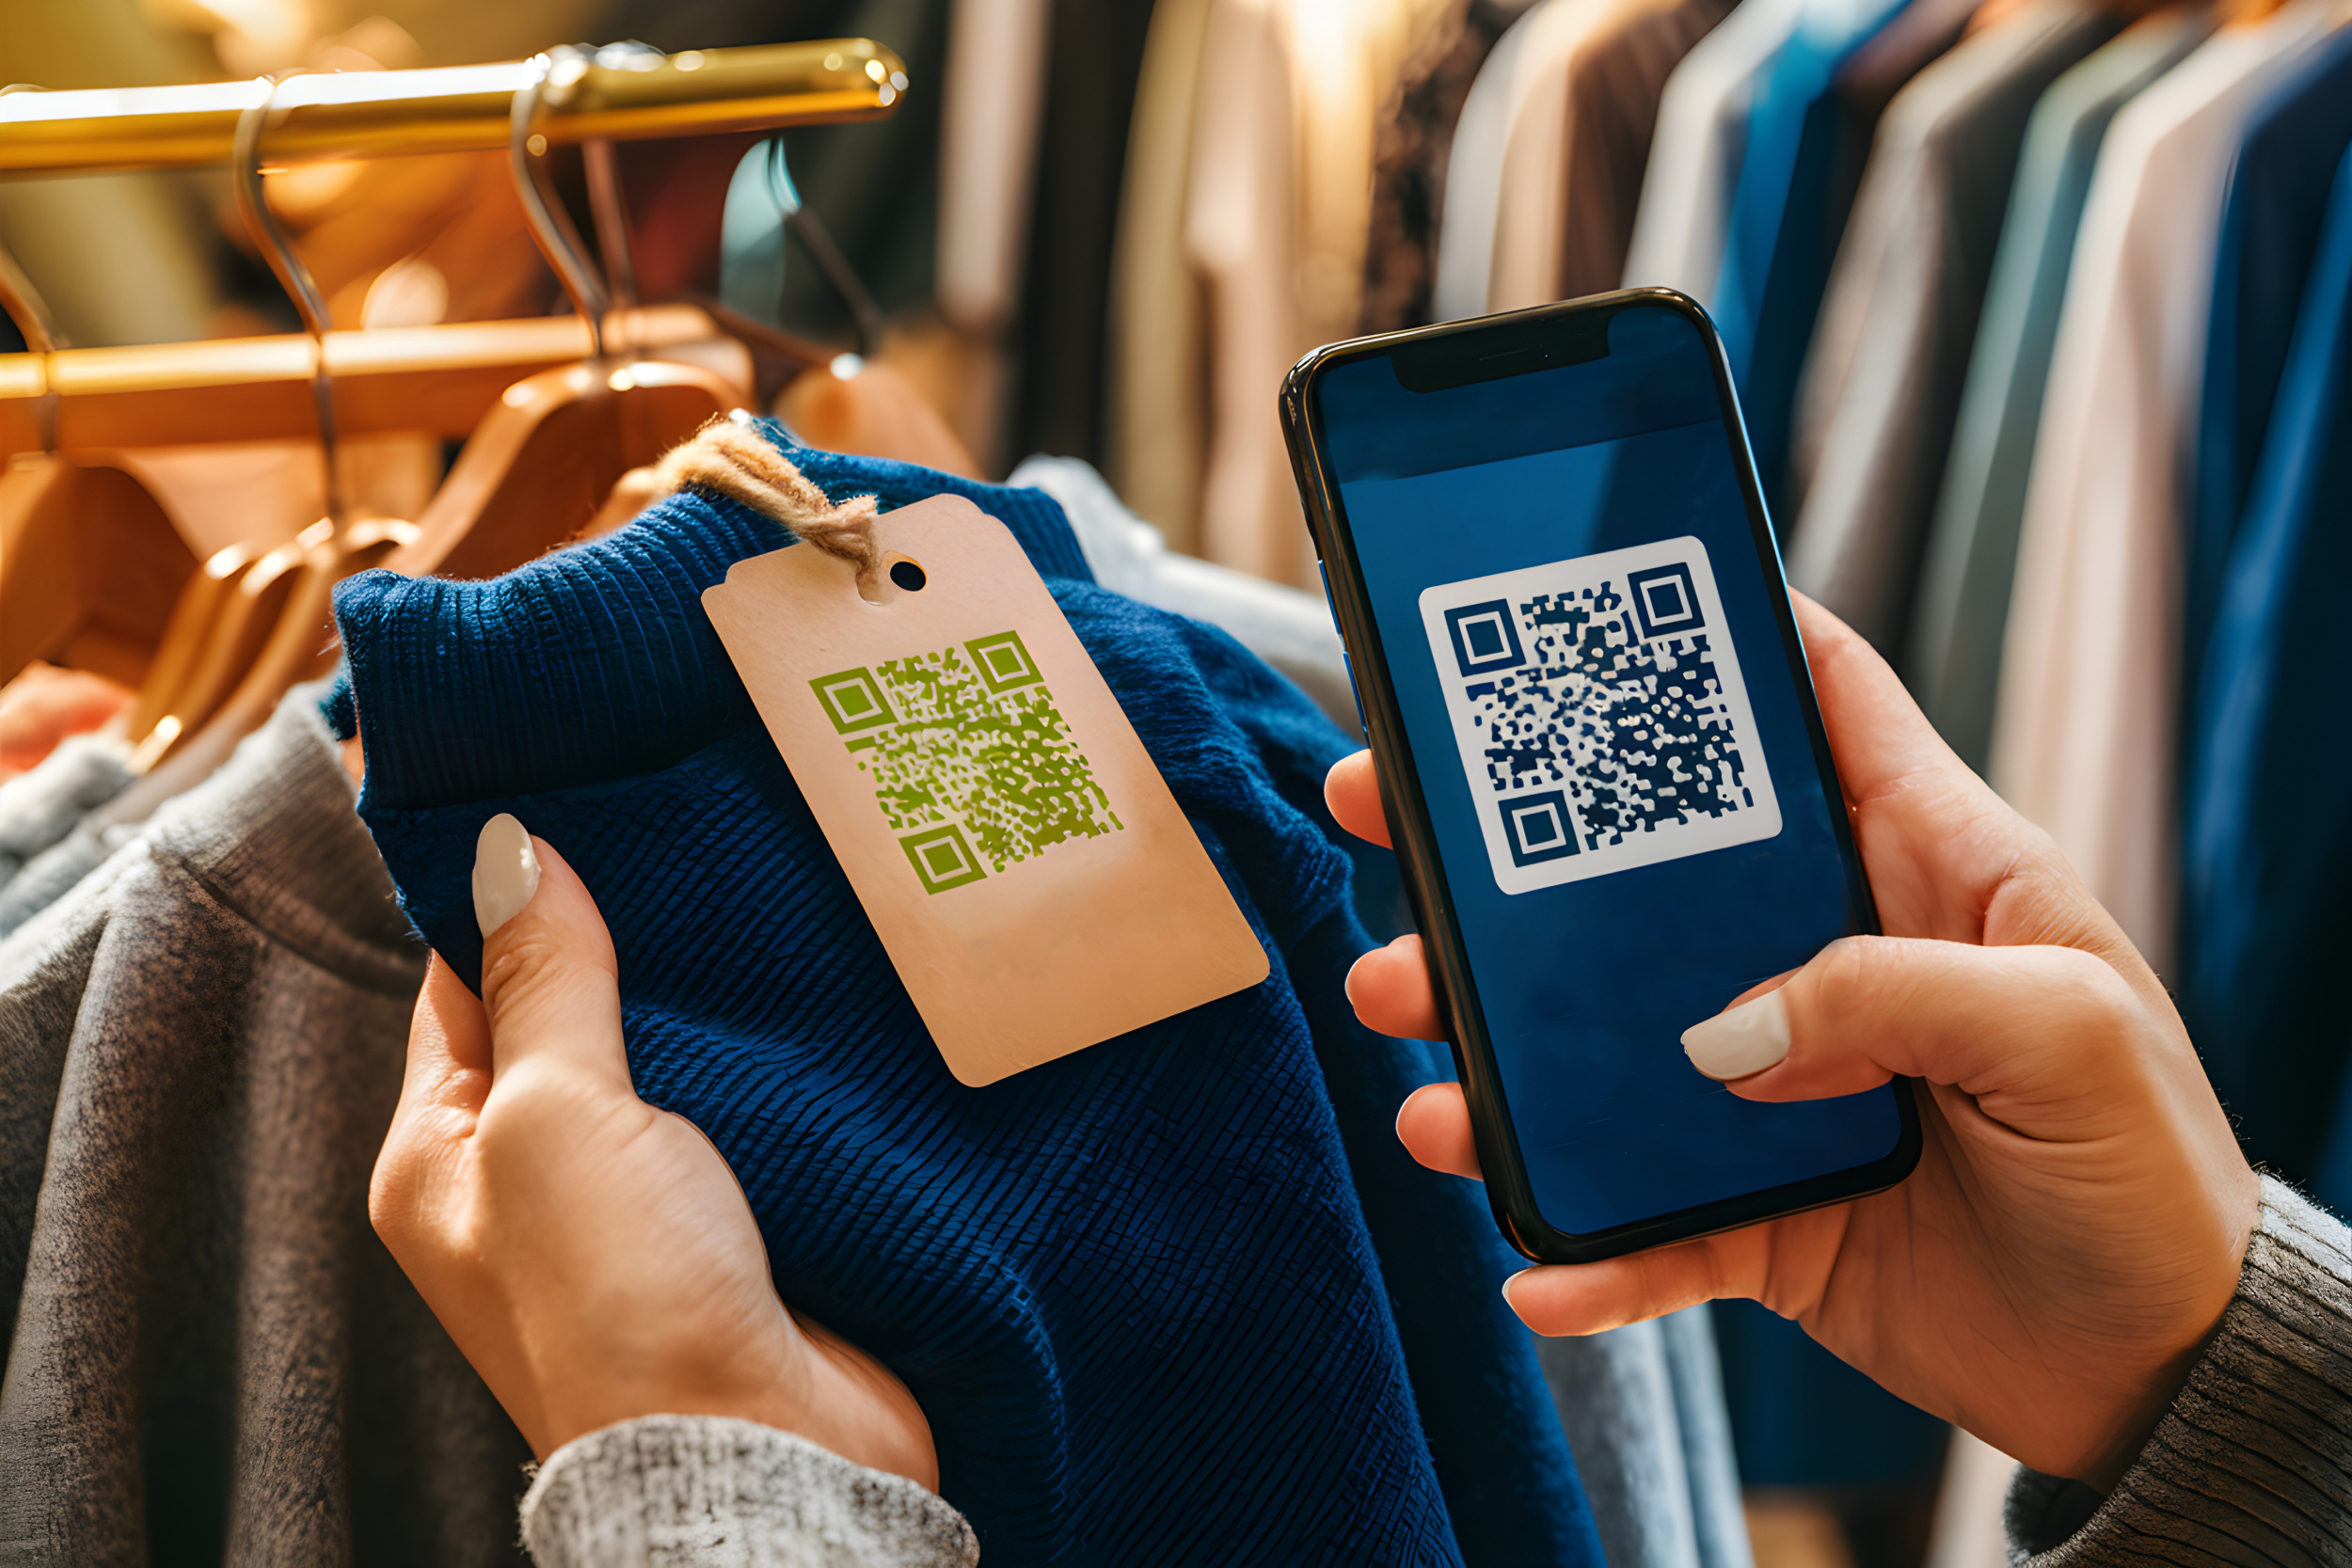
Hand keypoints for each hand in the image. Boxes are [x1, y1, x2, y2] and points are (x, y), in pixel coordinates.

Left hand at [369, 816, 935, 1482]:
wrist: (770, 1454)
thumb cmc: (624, 1309)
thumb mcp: (555, 1114)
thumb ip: (544, 981)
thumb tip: (511, 851)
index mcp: (444, 1158)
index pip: (464, 986)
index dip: (515, 898)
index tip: (584, 806)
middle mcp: (534, 1180)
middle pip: (576, 1015)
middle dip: (634, 940)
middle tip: (696, 836)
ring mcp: (643, 1203)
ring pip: (676, 1057)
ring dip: (720, 1000)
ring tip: (767, 898)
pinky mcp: (745, 1217)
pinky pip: (755, 1107)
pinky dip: (783, 1059)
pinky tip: (819, 997)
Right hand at [1333, 595, 2258, 1489]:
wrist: (2157, 1368)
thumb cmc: (2150, 1168)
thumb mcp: (2068, 1030)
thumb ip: (1892, 990)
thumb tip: (1716, 1032)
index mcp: (1921, 865)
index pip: (1815, 704)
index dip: (1713, 635)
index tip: (1585, 603)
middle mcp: (1823, 958)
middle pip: (1636, 872)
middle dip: (1500, 848)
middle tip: (1381, 817)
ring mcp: (1774, 1086)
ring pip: (1596, 1051)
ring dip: (1494, 1064)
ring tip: (1429, 1083)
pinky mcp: (1754, 1209)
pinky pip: (1641, 1226)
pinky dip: (1582, 1248)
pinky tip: (1534, 1265)